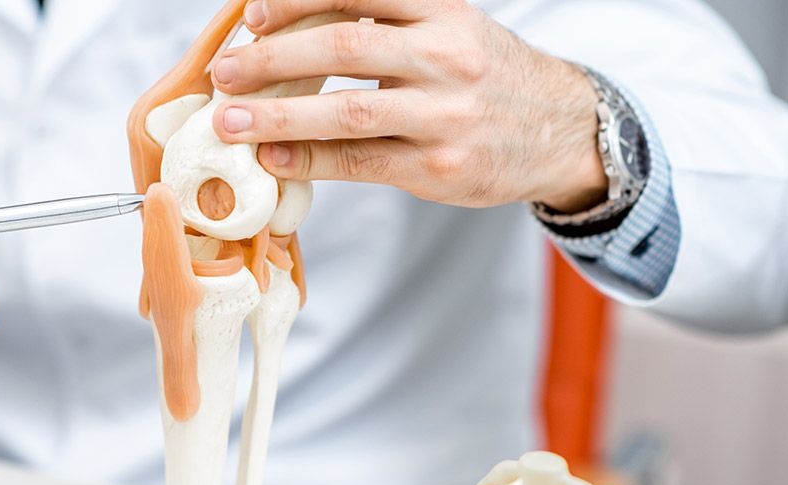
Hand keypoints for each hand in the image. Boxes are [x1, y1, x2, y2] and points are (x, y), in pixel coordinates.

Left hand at [211, 0, 607, 212]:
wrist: (562, 130)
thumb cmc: (485, 75)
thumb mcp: (450, 27)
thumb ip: (385, 23)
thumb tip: (290, 29)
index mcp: (443, 11)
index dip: (298, 0)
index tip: (251, 15)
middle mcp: (446, 55)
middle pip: (345, 44)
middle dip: (273, 58)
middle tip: (226, 71)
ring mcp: (446, 114)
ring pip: (348, 110)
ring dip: (279, 117)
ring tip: (231, 122)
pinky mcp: (440, 166)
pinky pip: (362, 161)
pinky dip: (311, 160)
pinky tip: (273, 159)